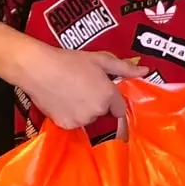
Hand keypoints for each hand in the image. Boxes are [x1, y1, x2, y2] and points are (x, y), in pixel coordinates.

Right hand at [14, 45, 146, 129]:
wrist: (38, 69)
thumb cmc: (70, 61)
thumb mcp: (101, 60)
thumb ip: (125, 67)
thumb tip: (146, 71)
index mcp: (108, 96)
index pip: (120, 109)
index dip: (113, 101)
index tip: (103, 93)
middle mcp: (97, 111)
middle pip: (103, 113)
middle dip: (98, 103)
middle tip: (83, 88)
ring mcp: (80, 120)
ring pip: (88, 118)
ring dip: (84, 110)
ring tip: (71, 93)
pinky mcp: (65, 125)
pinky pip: (73, 123)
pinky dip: (70, 115)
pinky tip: (62, 101)